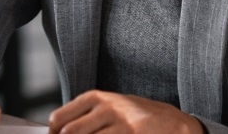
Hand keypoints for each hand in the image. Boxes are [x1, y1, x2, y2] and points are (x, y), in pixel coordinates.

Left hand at [48, 90, 203, 133]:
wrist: (175, 123)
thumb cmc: (137, 116)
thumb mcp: (110, 106)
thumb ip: (86, 115)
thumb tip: (59, 130)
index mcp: (96, 98)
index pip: (60, 117)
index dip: (53, 133)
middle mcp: (108, 108)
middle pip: (71, 132)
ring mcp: (122, 124)